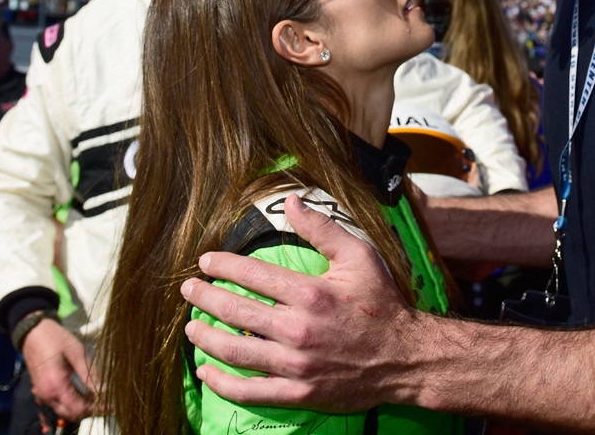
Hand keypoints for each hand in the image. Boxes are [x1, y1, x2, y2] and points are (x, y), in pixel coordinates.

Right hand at [21, 318, 99, 421]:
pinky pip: (60, 404)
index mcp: (55, 385)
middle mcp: (47, 395)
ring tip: (100, 397)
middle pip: (72, 414)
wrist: (33, 333)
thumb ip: (89, 374)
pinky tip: (87, 394)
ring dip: (82, 407)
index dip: (96, 409)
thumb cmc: (56, 339)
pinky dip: (73, 402)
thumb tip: (104, 390)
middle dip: (90, 410)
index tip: (111, 404)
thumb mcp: (77, 353)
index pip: (78, 409)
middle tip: (107, 401)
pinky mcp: (43, 391)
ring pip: (65, 411)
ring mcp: (43, 394)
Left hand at [181, 194, 418, 409]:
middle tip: (189, 290)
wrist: (405, 357)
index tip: (206, 262)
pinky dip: (222, 383)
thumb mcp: (359, 257)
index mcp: (310, 293)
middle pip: (235, 310)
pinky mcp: (298, 392)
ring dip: (205, 338)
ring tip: (191, 327)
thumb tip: (292, 200)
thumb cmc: (382, 303)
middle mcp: (297, 328)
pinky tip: (206, 372)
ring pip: (235, 350)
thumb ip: (322, 229)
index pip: (252, 274)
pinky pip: (249, 390)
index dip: (222, 265)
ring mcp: (295, 364)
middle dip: (204, 297)